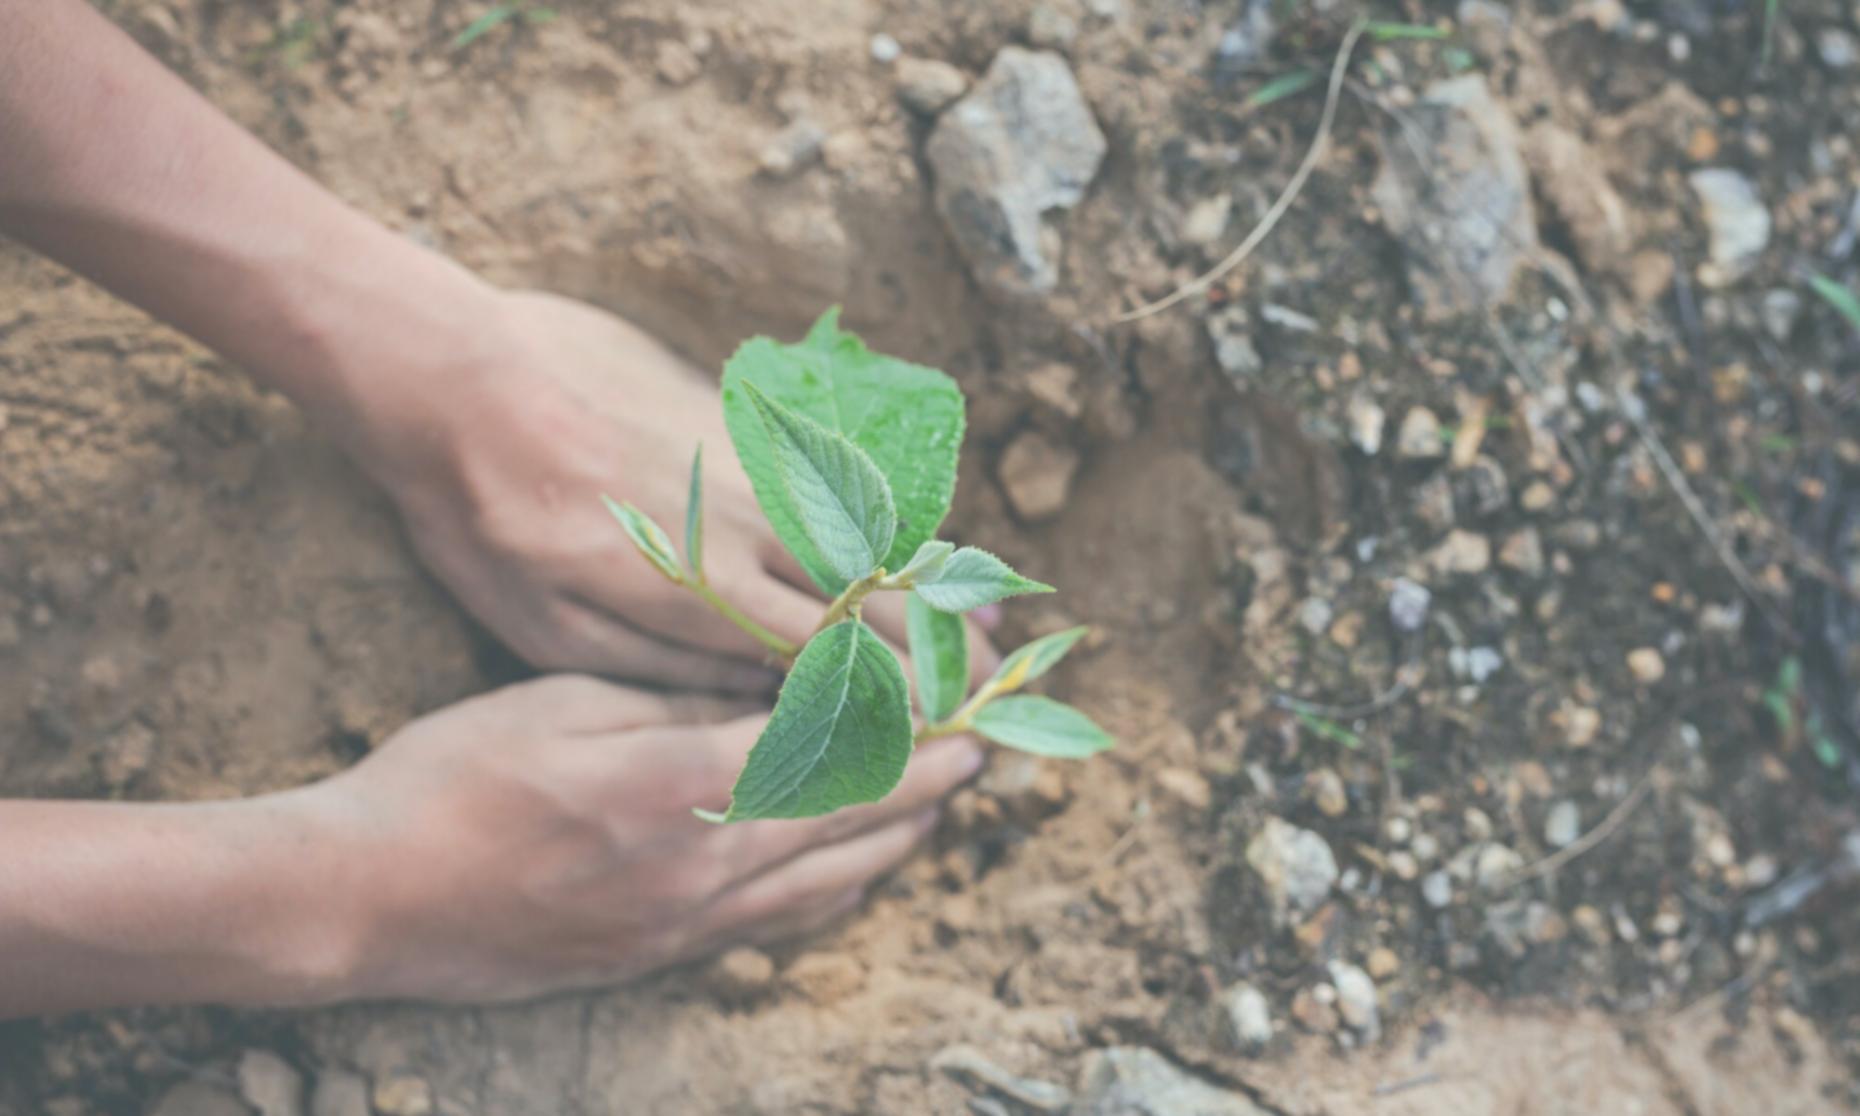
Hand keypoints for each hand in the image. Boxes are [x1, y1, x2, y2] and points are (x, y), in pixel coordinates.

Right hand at [306, 675, 982, 1003]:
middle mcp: (696, 869)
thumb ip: (675, 703)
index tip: (959, 710)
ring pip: (819, 887)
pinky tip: (851, 876)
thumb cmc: (448, 779)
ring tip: (935, 811)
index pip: (827, 758)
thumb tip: (766, 698)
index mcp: (676, 788)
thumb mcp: (562, 701)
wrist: (364, 899)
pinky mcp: (653, 959)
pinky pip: (769, 928)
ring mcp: (677, 926)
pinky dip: (827, 896)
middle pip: (843, 826)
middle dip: (921, 788)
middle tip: (977, 755)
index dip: (903, 735)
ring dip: (889, 846)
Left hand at [379, 291, 992, 691]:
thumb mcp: (549, 627)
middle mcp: (747, 522)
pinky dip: (898, 514)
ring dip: (935, 582)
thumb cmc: (489, 521)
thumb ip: (663, 662)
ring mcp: (750, 463)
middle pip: (871, 591)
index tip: (942, 733)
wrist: (461, 378)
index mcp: (702, 588)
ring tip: (987, 619)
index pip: (828, 655)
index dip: (894, 698)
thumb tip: (759, 692)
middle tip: (988, 686)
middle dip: (939, 646)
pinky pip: (842, 470)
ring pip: (872, 528)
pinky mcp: (740, 417)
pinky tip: (922, 535)